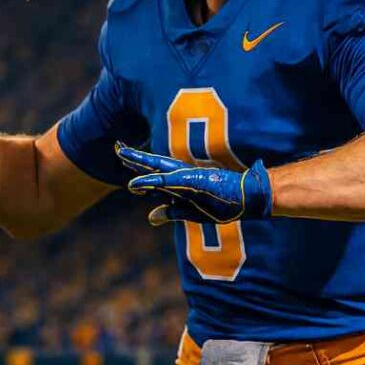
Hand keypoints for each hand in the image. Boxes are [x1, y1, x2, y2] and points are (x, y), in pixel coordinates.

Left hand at [116, 144, 271, 225]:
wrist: (247, 196)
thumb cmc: (223, 203)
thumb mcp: (191, 212)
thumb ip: (170, 212)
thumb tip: (150, 217)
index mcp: (180, 181)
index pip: (154, 172)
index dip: (138, 165)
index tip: (122, 156)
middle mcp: (181, 175)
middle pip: (152, 165)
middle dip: (134, 157)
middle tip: (117, 147)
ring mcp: (186, 177)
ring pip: (157, 169)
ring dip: (139, 162)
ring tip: (121, 154)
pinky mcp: (192, 181)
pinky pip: (167, 182)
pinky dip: (150, 182)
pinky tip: (135, 183)